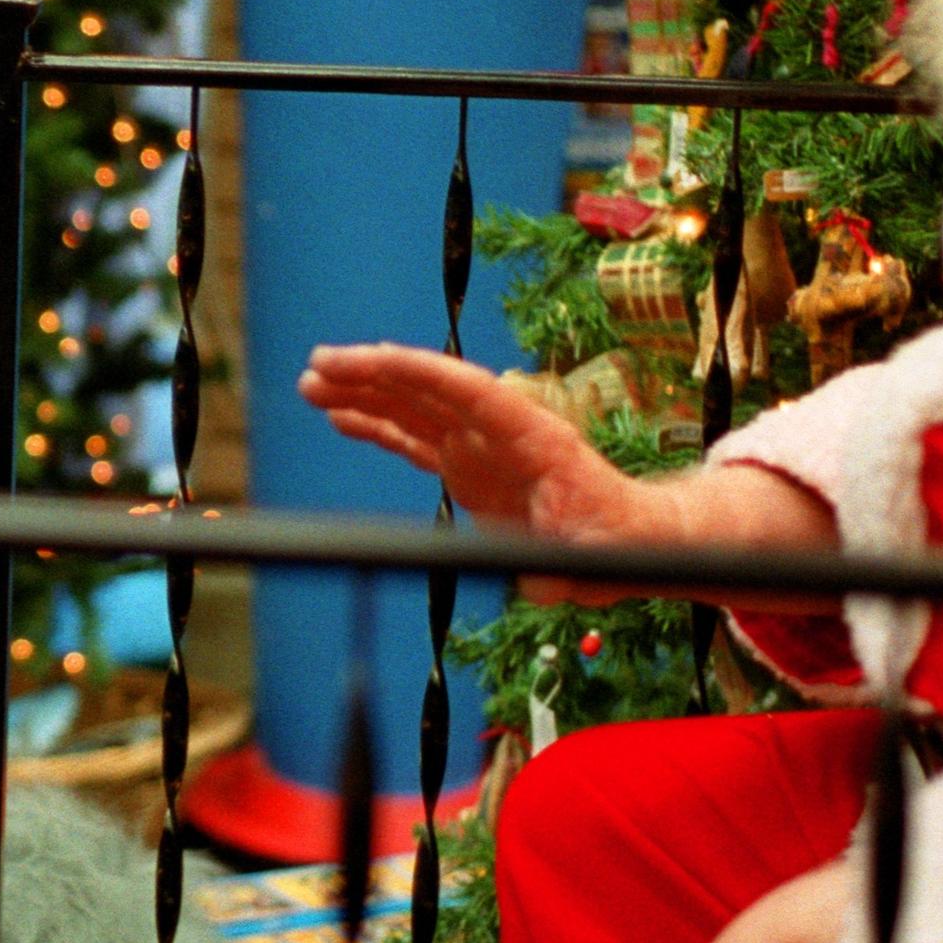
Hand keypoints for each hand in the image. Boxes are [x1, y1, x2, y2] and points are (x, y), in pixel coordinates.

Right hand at [298, 345, 667, 596]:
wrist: (630, 540)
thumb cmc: (620, 544)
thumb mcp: (596, 560)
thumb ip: (561, 570)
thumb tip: (534, 583)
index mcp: (532, 435)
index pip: (466, 390)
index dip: (416, 372)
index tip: (370, 359)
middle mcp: (499, 431)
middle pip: (428, 389)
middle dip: (373, 374)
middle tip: (318, 366)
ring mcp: (480, 446)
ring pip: (413, 408)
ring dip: (364, 393)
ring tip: (311, 385)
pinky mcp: (467, 468)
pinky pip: (413, 440)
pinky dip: (377, 426)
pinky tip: (340, 417)